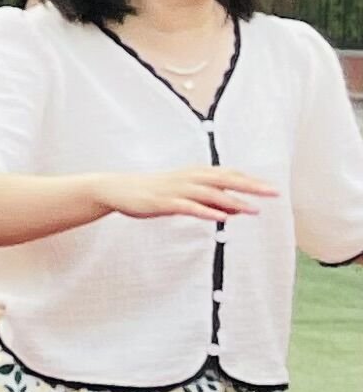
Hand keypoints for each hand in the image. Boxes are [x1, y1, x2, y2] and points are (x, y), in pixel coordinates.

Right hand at [95, 165, 278, 224]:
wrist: (117, 189)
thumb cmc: (153, 192)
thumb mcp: (185, 194)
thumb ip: (211, 200)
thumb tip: (237, 209)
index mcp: (195, 173)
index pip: (229, 174)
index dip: (251, 180)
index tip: (272, 189)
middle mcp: (189, 178)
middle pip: (225, 180)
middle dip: (251, 186)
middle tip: (274, 193)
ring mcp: (176, 189)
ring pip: (210, 193)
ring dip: (233, 201)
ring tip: (254, 210)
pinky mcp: (164, 202)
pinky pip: (188, 206)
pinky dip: (206, 211)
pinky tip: (221, 218)